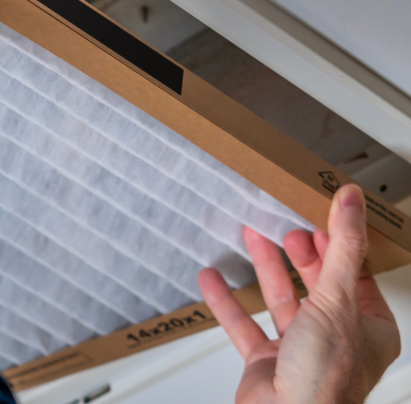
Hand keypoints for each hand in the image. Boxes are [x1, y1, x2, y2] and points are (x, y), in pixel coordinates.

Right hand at [199, 184, 400, 402]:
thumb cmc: (325, 377)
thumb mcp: (338, 300)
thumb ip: (343, 249)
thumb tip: (351, 203)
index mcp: (368, 329)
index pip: (356, 276)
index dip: (339, 245)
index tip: (321, 217)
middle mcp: (336, 339)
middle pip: (317, 285)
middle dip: (299, 253)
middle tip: (285, 224)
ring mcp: (299, 350)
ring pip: (280, 300)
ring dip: (264, 268)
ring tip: (251, 235)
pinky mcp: (265, 362)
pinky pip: (243, 325)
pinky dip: (227, 301)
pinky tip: (213, 279)